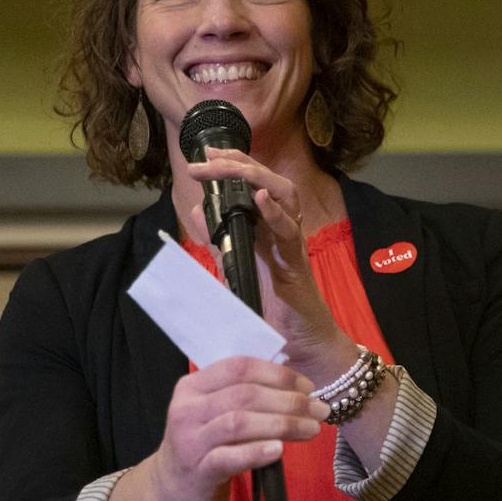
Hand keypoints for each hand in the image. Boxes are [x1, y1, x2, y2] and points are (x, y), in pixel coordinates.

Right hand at [150, 356, 328, 500]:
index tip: (308, 385)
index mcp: (193, 386)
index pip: (239, 367)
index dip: (278, 373)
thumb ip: (242, 394)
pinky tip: (279, 450)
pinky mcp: (199, 471)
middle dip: (289, 400)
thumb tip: (295, 383)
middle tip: (319, 409)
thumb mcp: (212, 412)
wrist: (171, 490)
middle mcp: (188, 409)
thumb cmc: (204, 446)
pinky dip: (257, 451)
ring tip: (311, 429)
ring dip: (282, 424)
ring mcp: (190, 441)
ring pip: (240, 423)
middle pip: (245, 394)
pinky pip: (230, 457)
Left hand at [189, 149, 346, 375]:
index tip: (206, 154)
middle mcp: (280, 230)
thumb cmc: (273, 310)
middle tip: (207, 157)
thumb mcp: (236, 269)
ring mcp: (290, 244)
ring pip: (284, 196)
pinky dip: (275, 212)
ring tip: (229, 168)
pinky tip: (261, 197)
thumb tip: (200, 211)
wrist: (302, 346)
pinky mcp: (296, 264)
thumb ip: (220, 242)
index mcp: (265, 229)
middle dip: (238, 163)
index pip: (252, 185)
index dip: (232, 165)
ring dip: (255, 178)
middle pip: (268, 181)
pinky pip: (289, 232)